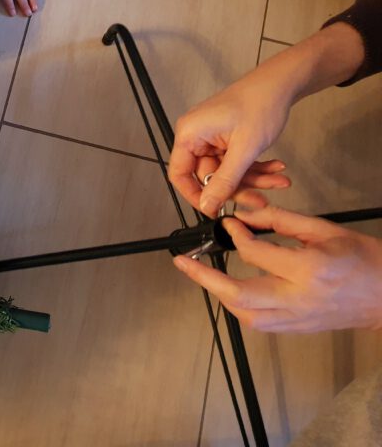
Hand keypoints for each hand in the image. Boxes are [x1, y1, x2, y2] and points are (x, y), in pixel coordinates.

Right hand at [169, 22, 364, 217]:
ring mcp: (210, 136)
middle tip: (262, 199)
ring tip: (278, 180)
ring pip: (225, 171)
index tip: (216, 209)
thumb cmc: (260, 105)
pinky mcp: (224, 137)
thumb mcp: (244, 150)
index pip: (180, 175)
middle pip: (208, 176)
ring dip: (252, 178)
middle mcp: (195, 136)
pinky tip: (275, 168)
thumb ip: (224, 181)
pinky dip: (254, 167)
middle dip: (238, 187)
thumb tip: (207, 206)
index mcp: (189, 135)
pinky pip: (234, 161)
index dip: (195, 195)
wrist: (281, 82)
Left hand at [173, 206, 381, 332]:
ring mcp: (297, 319)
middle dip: (205, 278)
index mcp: (309, 269)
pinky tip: (230, 291)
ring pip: (245, 315)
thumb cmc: (362, 258)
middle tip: (183, 262)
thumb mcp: (323, 230)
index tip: (228, 223)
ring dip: (220, 294)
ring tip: (203, 276)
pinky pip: (259, 323)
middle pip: (240, 295)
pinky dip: (239, 307)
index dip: (236, 235)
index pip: (256, 253)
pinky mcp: (297, 329)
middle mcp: (299, 298)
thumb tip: (245, 215)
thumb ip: (281, 222)